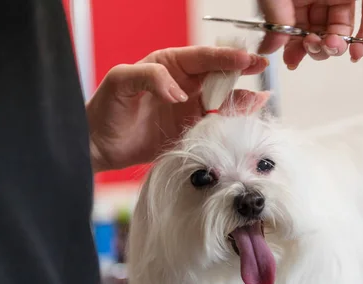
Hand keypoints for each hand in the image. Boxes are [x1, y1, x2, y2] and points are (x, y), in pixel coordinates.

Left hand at [86, 46, 268, 171]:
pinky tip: (248, 116)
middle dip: (241, 70)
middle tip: (261, 67)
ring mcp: (190, 108)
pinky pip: (217, 123)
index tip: (244, 59)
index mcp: (169, 65)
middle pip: (219, 75)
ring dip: (242, 98)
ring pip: (223, 99)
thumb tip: (178, 93)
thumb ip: (149, 77)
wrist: (100, 146)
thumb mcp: (120, 81)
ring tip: (259, 99)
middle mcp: (184, 85)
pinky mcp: (192, 130)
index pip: (202, 57)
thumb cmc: (105, 109)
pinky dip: (234, 120)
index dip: (224, 57)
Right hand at [257, 0, 362, 67]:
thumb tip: (268, 50)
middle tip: (312, 47)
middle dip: (317, 49)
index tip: (292, 62)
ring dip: (338, 47)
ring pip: (344, 29)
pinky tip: (359, 52)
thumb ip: (274, 22)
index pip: (297, 30)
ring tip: (332, 46)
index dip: (296, 49)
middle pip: (321, 33)